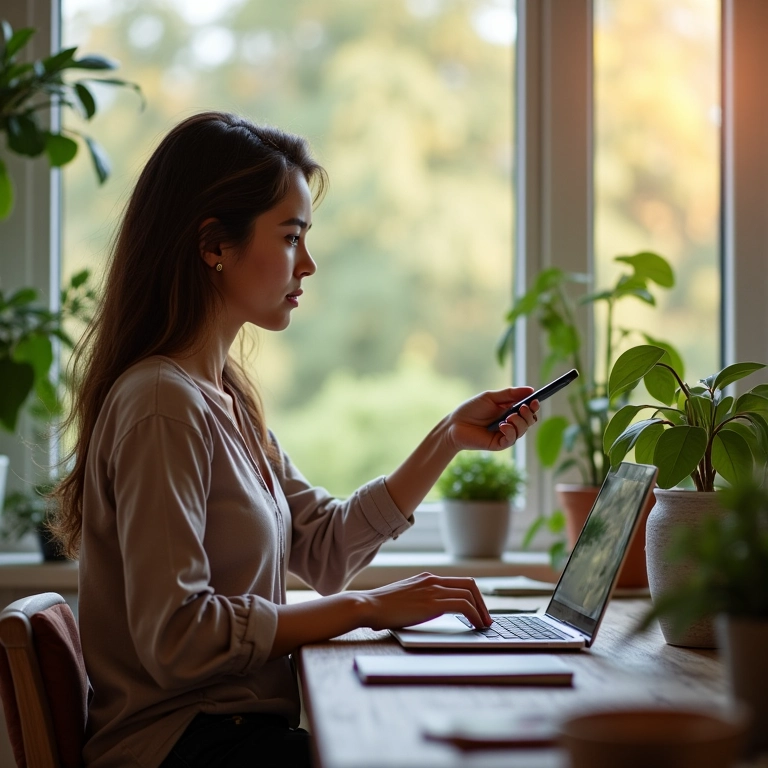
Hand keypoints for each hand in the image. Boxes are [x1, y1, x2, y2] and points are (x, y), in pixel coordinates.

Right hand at [355, 572, 491, 630]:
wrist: (368, 606)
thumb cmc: (381, 607)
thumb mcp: (404, 598)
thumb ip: (418, 599)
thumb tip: (425, 612)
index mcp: (426, 578)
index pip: (459, 581)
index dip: (473, 596)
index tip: (478, 610)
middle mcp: (432, 580)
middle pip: (469, 584)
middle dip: (482, 602)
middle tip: (486, 618)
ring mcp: (432, 590)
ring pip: (469, 594)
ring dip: (481, 611)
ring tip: (484, 626)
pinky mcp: (432, 603)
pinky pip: (463, 606)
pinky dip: (474, 616)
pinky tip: (475, 626)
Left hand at [446, 386, 539, 451]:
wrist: (455, 424)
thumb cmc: (471, 409)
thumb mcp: (491, 397)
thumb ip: (510, 394)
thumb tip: (531, 390)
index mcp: (510, 410)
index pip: (528, 410)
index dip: (534, 406)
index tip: (534, 400)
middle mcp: (510, 423)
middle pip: (529, 421)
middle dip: (528, 414)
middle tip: (521, 408)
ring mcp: (505, 434)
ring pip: (522, 430)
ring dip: (519, 422)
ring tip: (509, 417)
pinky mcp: (499, 444)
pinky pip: (511, 440)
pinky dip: (510, 432)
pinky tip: (503, 426)